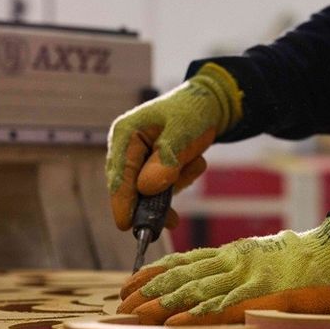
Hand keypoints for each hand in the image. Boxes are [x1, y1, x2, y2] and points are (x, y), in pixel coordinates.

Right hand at [106, 63, 242, 230]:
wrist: (210, 103)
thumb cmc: (193, 112)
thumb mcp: (182, 133)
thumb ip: (166, 160)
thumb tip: (146, 189)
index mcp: (125, 134)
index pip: (120, 174)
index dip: (121, 201)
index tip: (125, 225)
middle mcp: (127, 148)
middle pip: (130, 187)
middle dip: (152, 201)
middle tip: (171, 221)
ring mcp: (139, 159)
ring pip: (149, 191)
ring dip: (174, 184)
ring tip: (193, 162)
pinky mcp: (153, 167)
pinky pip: (164, 187)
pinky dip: (181, 181)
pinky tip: (194, 163)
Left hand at [118, 218, 329, 325]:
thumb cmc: (310, 259)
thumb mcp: (268, 255)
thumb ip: (243, 265)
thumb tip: (222, 277)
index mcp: (234, 254)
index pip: (183, 262)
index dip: (152, 273)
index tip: (128, 284)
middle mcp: (234, 263)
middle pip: (181, 277)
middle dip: (147, 292)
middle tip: (120, 306)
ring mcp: (247, 279)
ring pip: (194, 292)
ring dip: (160, 306)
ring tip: (133, 317)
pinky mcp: (263, 298)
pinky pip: (222, 309)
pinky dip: (193, 318)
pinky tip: (172, 326)